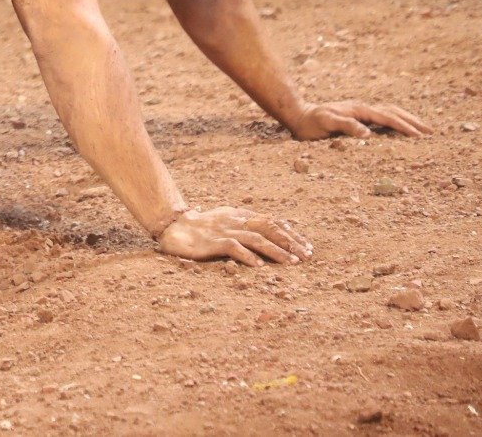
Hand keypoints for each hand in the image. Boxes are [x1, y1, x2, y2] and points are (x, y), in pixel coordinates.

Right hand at [157, 207, 310, 265]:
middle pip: (269, 228)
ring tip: (292, 263)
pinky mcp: (212, 242)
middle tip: (308, 256)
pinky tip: (259, 266)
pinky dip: (248, 256)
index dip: (291, 233)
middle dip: (291, 242)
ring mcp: (224, 230)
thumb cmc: (201, 228)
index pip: (272, 221)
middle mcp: (235, 220)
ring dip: (276, 251)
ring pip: (256, 238)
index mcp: (240, 215)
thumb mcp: (226, 222)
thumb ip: (245, 226)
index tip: (307, 247)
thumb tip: (269, 236)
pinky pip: (233, 247)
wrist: (173, 227)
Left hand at [289, 100, 431, 140]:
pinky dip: (396, 120)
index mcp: (358, 110)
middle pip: (393, 112)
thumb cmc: (311, 123)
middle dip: (412, 121)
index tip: (419, 136)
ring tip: (422, 129)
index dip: (403, 127)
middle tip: (431, 132)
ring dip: (407, 119)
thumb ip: (346, 126)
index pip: (387, 117)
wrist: (298, 115)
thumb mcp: (326, 123)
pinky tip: (400, 128)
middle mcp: (362, 108)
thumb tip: (368, 134)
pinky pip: (382, 117)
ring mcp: (361, 111)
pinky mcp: (358, 116)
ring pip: (390, 112)